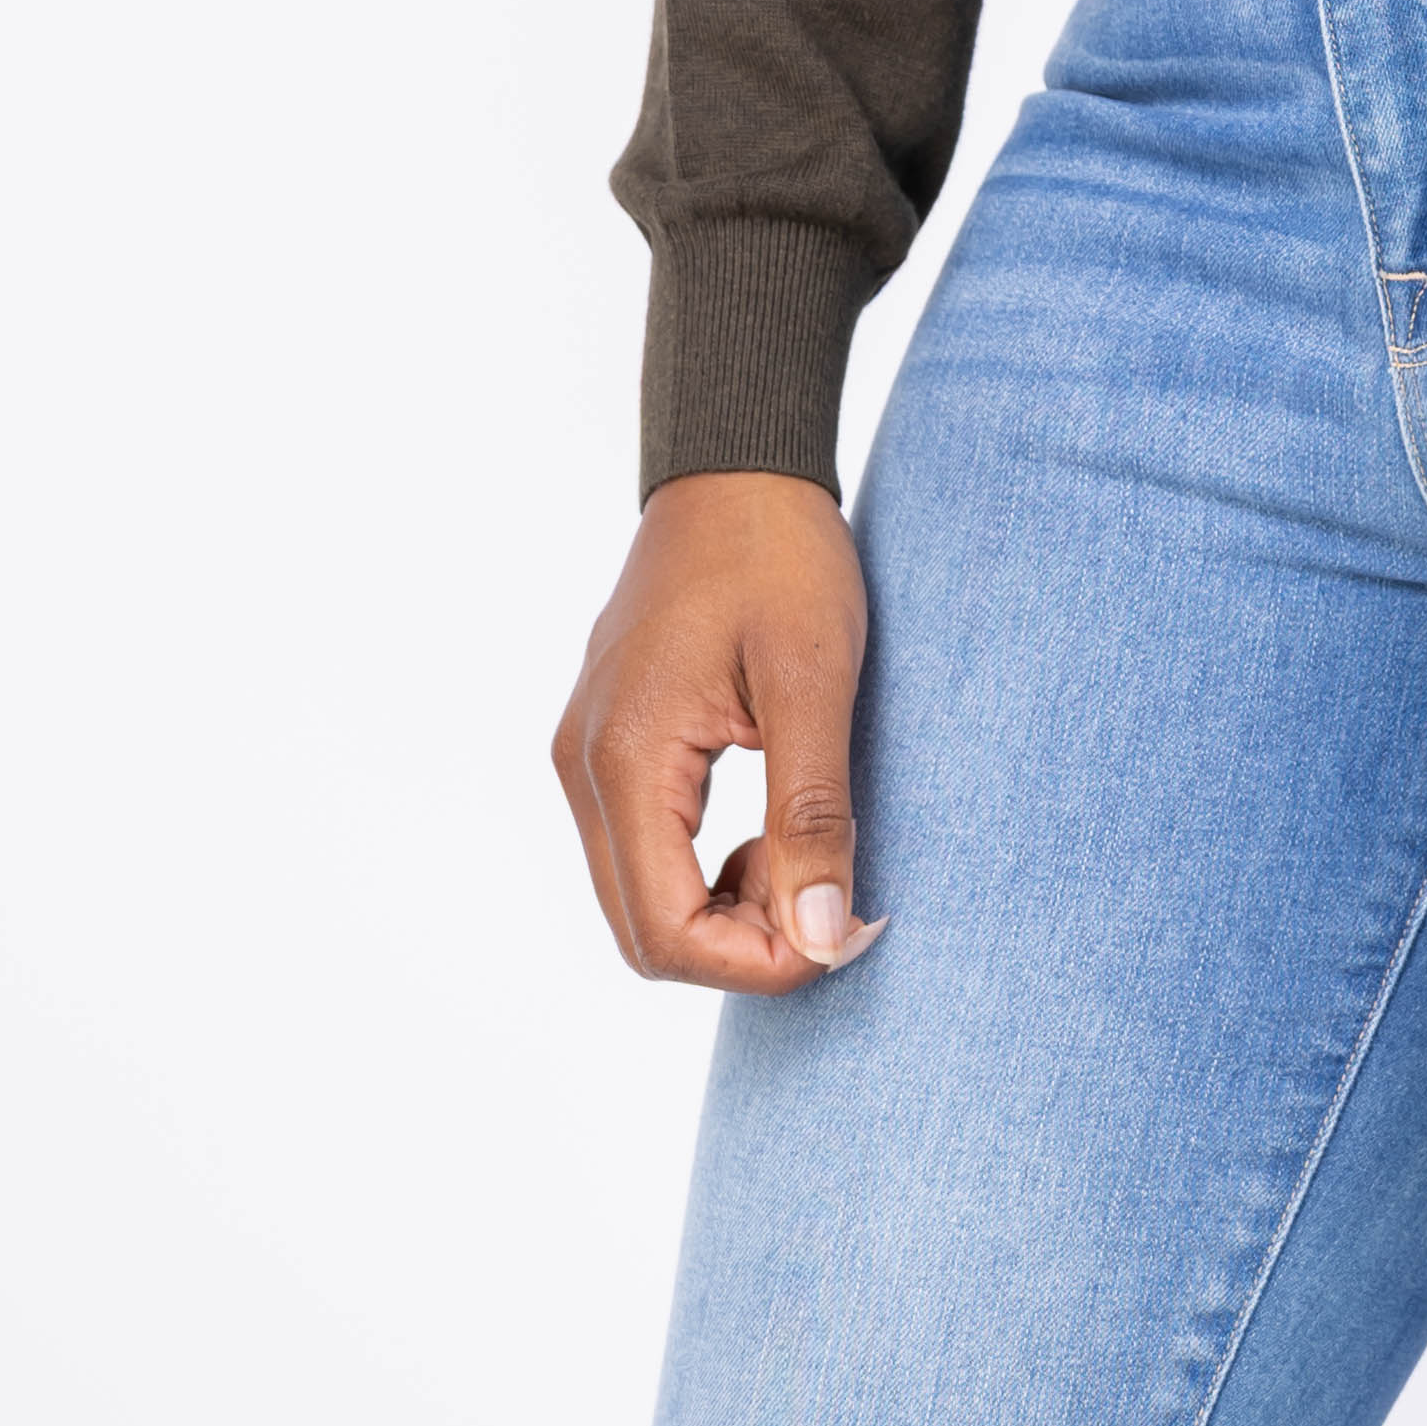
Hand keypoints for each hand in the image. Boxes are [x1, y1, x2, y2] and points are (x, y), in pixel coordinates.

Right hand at [553, 470, 884, 991]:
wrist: (736, 461)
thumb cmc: (779, 555)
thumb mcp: (814, 679)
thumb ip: (812, 812)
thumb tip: (822, 937)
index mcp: (626, 755)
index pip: (666, 933)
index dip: (756, 963)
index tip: (842, 934)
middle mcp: (584, 766)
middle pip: (643, 931)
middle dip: (742, 945)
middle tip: (834, 902)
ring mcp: (587, 753)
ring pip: (640, 898)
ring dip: (724, 911)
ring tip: (808, 860)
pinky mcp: (608, 740)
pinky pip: (644, 848)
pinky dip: (706, 869)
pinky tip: (772, 830)